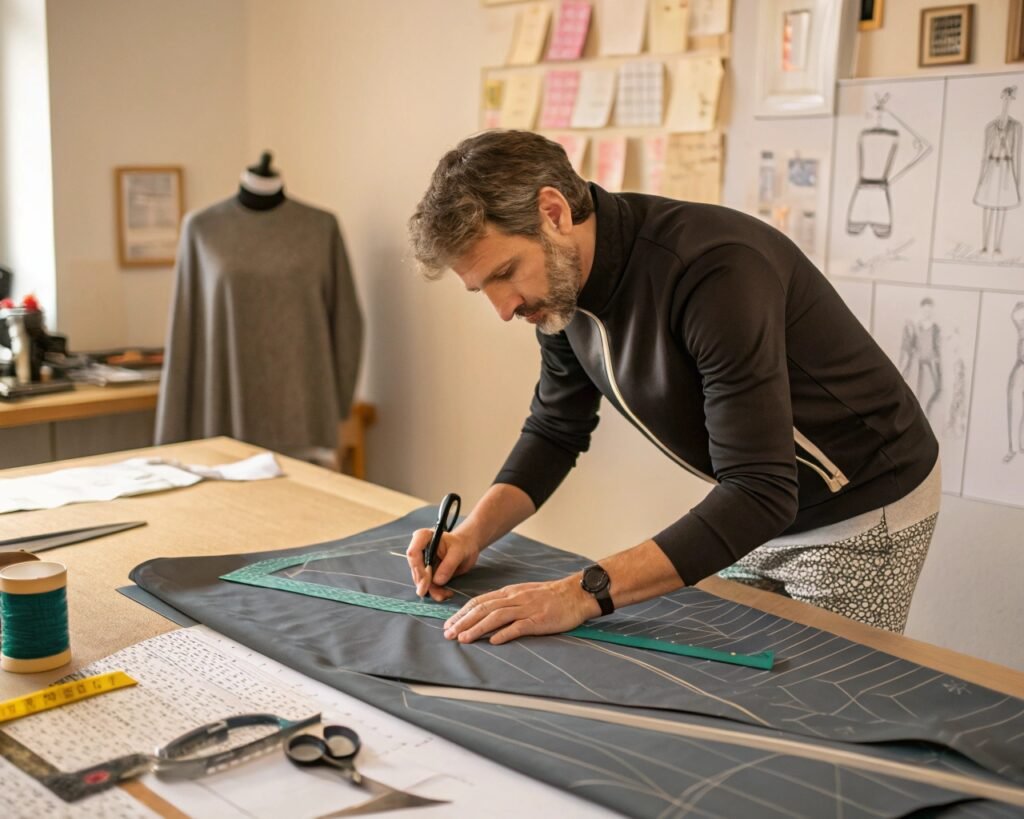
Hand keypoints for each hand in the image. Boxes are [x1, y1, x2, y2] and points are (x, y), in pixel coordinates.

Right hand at [406, 528, 480, 600]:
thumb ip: (448, 565)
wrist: (466, 548)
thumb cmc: (462, 545)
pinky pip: (427, 584)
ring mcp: (422, 562)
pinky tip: (445, 594)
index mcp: (423, 537)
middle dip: (424, 583)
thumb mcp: (458, 552)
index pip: (413, 552)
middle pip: (415, 569)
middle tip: (436, 593)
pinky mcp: (427, 573)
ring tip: (444, 595)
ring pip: (420, 579)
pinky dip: (435, 591)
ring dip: (431, 590)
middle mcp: (419, 550)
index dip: (418, 568)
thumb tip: (437, 581)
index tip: (426, 581)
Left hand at [442, 575, 599, 644]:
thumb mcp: (524, 594)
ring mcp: (526, 609)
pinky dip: (504, 633)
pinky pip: (519, 626)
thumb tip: (487, 613)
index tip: (449, 623)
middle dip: (463, 621)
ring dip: (477, 628)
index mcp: (509, 593)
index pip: (480, 601)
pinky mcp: (538, 620)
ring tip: (463, 639)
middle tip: (448, 633)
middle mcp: (514, 599)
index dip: (462, 613)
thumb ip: (507, 602)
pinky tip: (493, 641)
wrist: (575, 594)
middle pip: (483, 608)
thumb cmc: (551, 596)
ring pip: (496, 617)